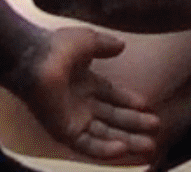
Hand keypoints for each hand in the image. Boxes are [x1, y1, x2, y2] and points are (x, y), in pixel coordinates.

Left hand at [0, 24, 161, 166]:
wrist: (33, 59)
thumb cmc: (55, 47)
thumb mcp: (88, 41)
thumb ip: (105, 45)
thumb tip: (122, 45)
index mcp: (85, 83)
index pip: (113, 97)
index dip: (130, 102)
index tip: (149, 106)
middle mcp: (80, 103)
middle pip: (114, 118)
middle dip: (135, 124)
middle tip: (157, 129)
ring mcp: (72, 119)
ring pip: (105, 134)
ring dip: (127, 140)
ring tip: (149, 146)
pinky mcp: (64, 131)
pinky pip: (87, 144)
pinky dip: (105, 148)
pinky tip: (123, 148)